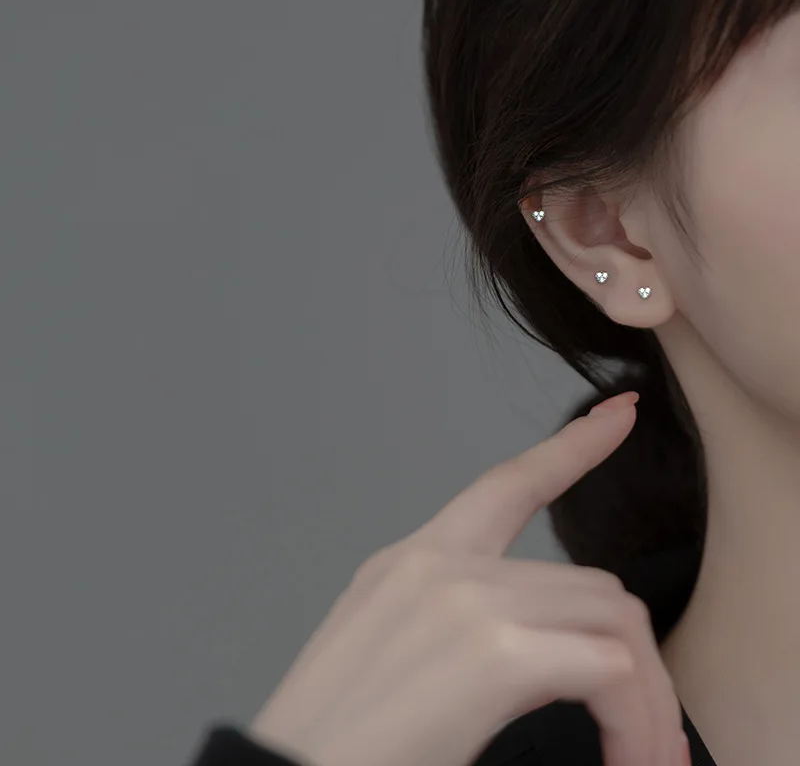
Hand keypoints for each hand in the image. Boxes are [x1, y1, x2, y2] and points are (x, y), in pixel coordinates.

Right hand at [248, 391, 685, 765]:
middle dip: (637, 660)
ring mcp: (463, 602)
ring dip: (646, 698)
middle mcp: (438, 567)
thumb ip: (458, 624)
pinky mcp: (490, 654)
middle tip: (650, 735)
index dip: (572, 446)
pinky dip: (636, 722)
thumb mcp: (389, 655)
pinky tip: (626, 759)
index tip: (619, 415)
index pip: (506, 485)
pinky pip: (609, 672)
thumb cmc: (337, 741)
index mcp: (412, 563)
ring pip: (613, 622)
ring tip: (643, 758)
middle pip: (590, 586)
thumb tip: (541, 650)